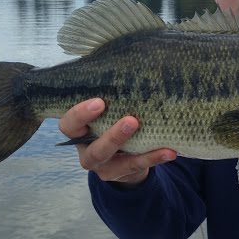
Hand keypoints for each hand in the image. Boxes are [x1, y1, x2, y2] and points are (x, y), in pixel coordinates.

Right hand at [58, 98, 175, 186]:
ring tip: (158, 142)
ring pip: (116, 163)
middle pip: (94, 150)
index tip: (99, 102)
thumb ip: (111, 96)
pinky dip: (153, 158)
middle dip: (112, 136)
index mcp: (79, 131)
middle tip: (132, 120)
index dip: (80, 115)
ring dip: (137, 152)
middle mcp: (87, 150)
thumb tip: (132, 64)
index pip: (69, 124)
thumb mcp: (108, 110)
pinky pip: (136, 167)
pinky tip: (169, 151)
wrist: (123, 154)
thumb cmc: (113, 120)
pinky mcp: (119, 174)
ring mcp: (102, 166)